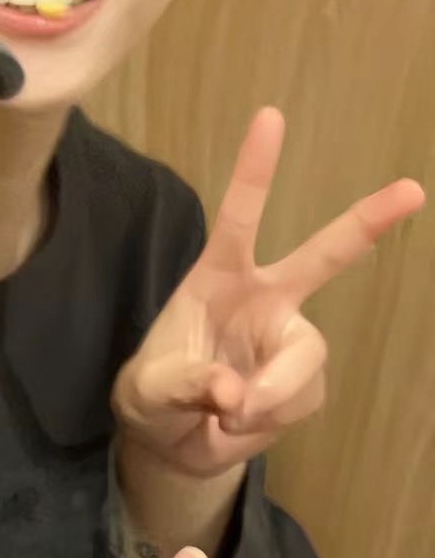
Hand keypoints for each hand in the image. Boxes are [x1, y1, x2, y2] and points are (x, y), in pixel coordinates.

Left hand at [113, 108, 422, 479]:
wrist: (172, 441)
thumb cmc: (155, 396)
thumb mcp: (148, 391)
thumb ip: (186, 386)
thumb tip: (234, 394)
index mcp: (217, 278)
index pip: (238, 217)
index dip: (255, 170)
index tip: (270, 116)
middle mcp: (263, 298)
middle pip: (321, 258)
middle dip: (365, 223)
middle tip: (412, 190)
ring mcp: (288, 339)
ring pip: (305, 359)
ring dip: (269, 393)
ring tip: (227, 415)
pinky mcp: (304, 380)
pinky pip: (301, 398)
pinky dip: (271, 416)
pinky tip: (241, 421)